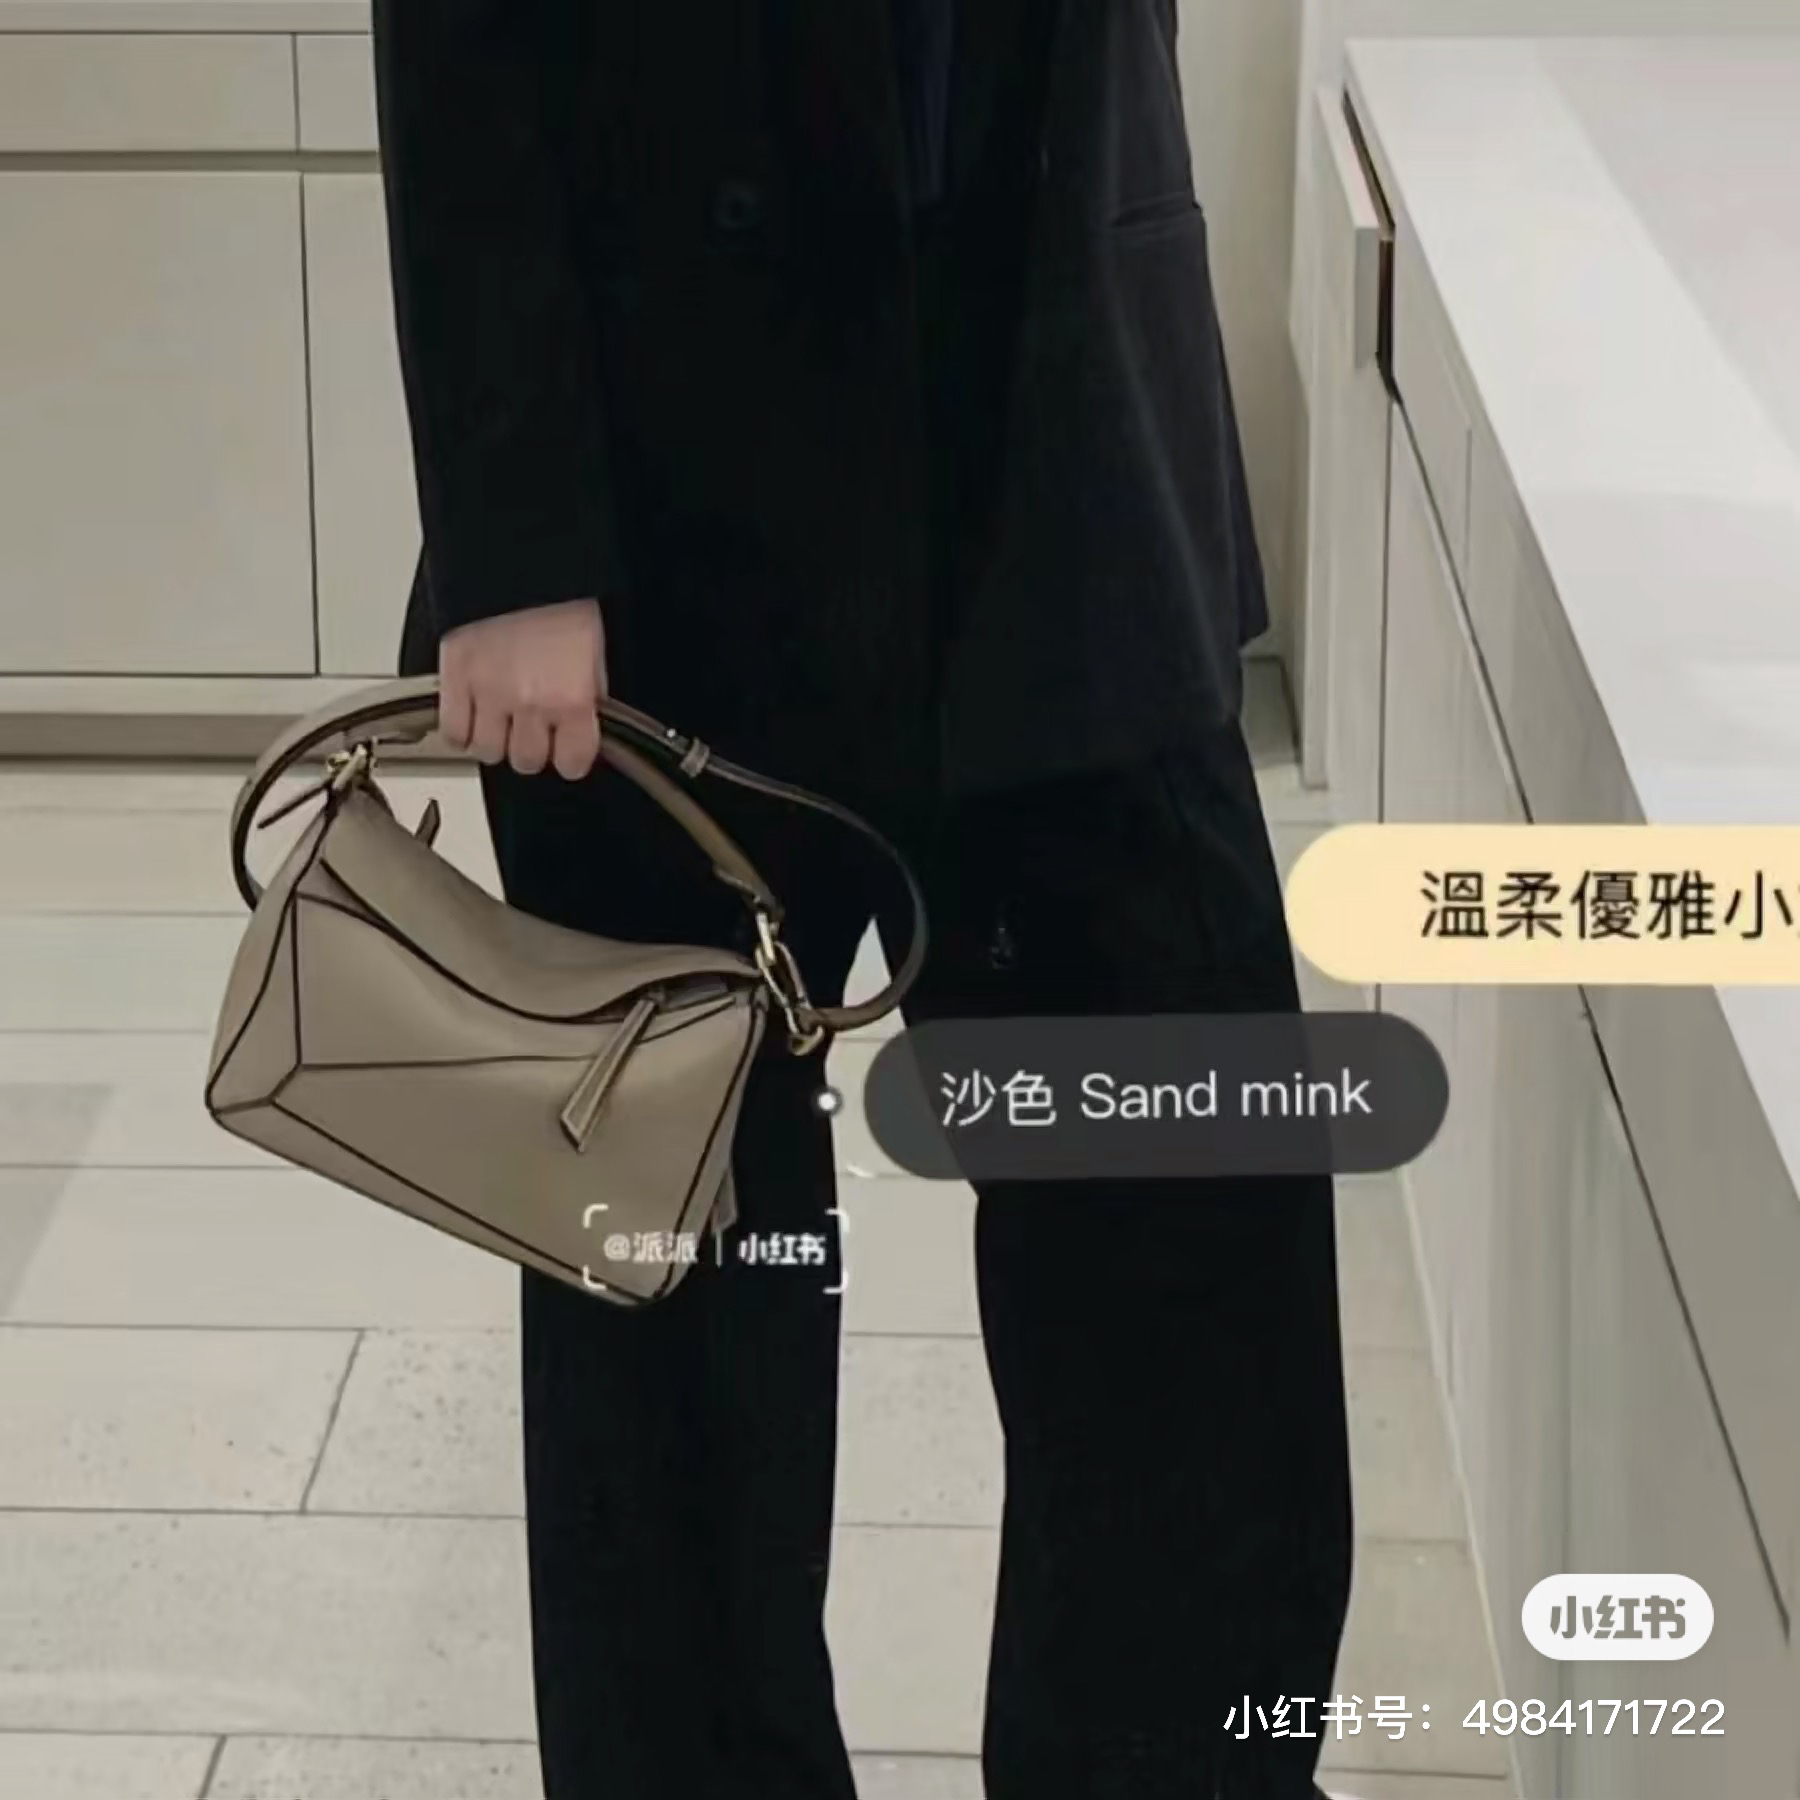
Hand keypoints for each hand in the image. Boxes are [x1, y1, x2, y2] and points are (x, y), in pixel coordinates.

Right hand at [439, 599, 608, 779]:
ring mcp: (489, 693)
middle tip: (532, 728)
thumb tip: (583, 726)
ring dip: (495, 739)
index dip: (570, 756)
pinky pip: (453, 732)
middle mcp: (530, 703)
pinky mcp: (455, 678)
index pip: (572, 763)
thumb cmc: (561, 599)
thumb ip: (586, 698)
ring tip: (502, 718)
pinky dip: (462, 729)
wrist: (520, 560)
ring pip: (487, 752)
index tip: (567, 749)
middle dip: (531, 748)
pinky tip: (474, 714)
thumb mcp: (594, 654)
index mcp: (572, 698)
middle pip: (526, 761)